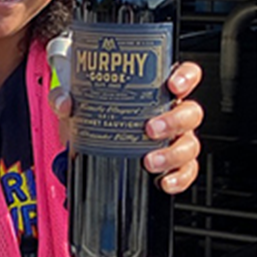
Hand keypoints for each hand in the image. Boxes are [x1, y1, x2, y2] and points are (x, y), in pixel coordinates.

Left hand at [52, 60, 205, 194]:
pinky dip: (178, 178)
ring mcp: (174, 139)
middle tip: (150, 128)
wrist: (87, 147)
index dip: (186, 77)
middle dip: (174, 121)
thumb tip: (65, 102)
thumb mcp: (81, 102)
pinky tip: (163, 181)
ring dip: (172, 153)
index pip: (186, 75)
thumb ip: (66, 96)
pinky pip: (186, 172)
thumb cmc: (97, 115)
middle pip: (191, 113)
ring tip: (150, 160)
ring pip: (190, 144)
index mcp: (158, 90)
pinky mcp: (171, 164)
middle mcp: (171, 113)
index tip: (172, 85)